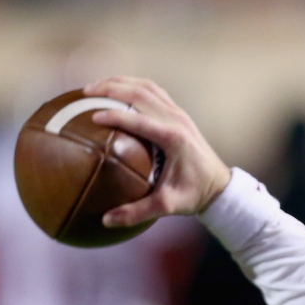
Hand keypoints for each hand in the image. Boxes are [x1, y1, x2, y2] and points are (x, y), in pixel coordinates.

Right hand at [82, 77, 231, 226]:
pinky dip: (131, 87)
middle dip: (111, 88)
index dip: (116, 115)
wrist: (219, 185)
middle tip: (84, 93)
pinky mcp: (178, 114)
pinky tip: (113, 93)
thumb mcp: (168, 206)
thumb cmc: (194, 195)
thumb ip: (137, 213)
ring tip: (93, 87)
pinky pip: (153, 92)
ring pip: (147, 87)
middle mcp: (177, 120)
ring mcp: (179, 114)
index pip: (140, 119)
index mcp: (174, 138)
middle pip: (141, 93)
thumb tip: (106, 221)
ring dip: (119, 83)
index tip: (92, 116)